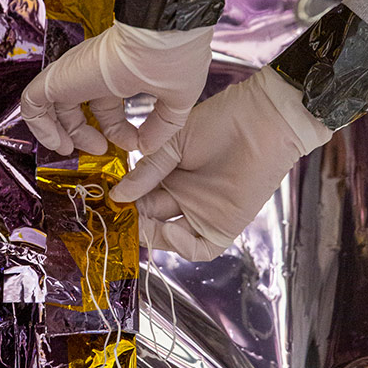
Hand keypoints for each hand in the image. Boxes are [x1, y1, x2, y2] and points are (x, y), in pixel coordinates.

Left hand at [21, 21, 213, 156]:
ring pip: (52, 105)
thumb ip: (162, 126)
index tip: (134, 146)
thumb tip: (147, 148)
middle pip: (77, 107)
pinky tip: (57, 143)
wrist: (164, 34)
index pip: (106, 107)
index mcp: (119, 74)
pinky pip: (33, 103)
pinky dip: (39, 126)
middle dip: (85, 134)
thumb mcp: (176, 101)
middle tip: (100, 150)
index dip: (117, 132)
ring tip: (69, 150)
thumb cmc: (176, 59)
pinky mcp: (59, 78)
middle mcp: (94, 73)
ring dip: (60, 132)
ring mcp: (74, 74)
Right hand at [109, 66, 332, 260]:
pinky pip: (199, 249)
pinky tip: (169, 228)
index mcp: (169, 176)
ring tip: (135, 224)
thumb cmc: (221, 121)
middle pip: (149, 219)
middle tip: (113, 218)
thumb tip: (117, 195)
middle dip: (130, 220)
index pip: (138, 198)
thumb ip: (147, 171)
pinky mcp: (224, 226)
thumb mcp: (172, 144)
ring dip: (150, 235)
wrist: (262, 119)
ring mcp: (202, 213)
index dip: (122, 202)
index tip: (104, 201)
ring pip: (168, 237)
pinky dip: (181, 245)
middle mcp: (182, 197)